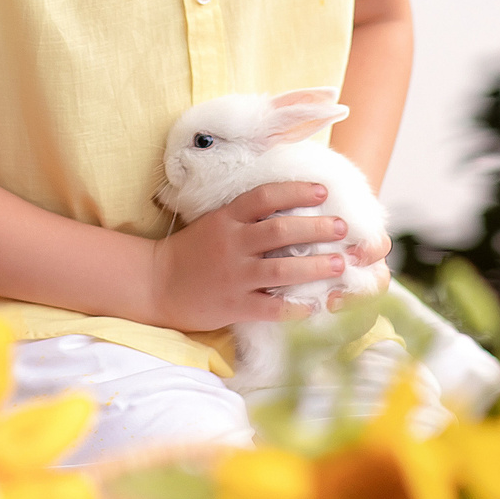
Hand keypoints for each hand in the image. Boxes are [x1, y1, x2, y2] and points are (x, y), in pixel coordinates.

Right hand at [146, 183, 351, 330]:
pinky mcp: (233, 305)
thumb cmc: (194, 251)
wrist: (157, 282)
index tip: (323, 191)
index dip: (296, 191)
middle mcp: (232, 244)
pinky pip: (270, 307)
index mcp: (227, 219)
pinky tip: (315, 305)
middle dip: (316, 228)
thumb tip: (293, 205)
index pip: (264, 197)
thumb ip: (247, 215)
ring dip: (313, 266)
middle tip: (342, 227)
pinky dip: (294, 307)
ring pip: (280, 270)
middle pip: (279, 231)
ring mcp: (233, 276)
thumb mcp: (216, 222)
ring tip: (338, 264)